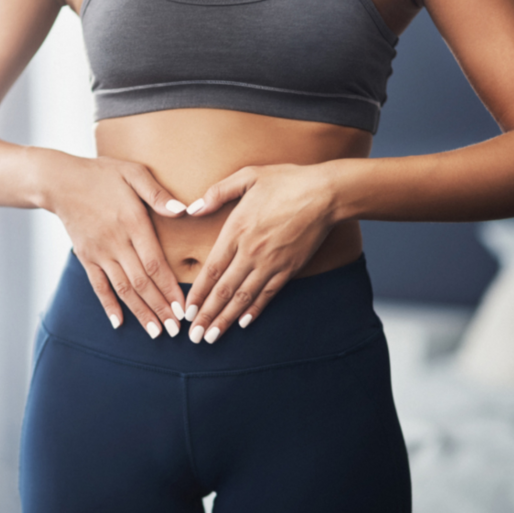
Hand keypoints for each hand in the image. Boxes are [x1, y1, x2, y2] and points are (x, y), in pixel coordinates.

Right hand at [40, 153, 189, 337]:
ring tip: (156, 332)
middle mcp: (116, 242)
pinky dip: (108, 305)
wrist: (60, 181)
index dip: (169, 288)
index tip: (183, 308)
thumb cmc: (101, 174)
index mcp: (132, 222)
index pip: (155, 263)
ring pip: (122, 288)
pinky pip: (98, 285)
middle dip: (160, 308)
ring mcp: (99, 252)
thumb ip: (158, 194)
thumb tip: (183, 210)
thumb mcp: (133, 173)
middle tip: (177, 330)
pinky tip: (118, 322)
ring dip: (140, 312)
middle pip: (141, 282)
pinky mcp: (86, 257)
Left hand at [182, 164, 338, 343]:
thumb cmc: (286, 181)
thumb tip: (193, 208)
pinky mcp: (289, 268)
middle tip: (194, 336)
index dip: (198, 293)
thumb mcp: (248, 176)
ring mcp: (272, 263)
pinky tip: (242, 323)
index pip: (212, 269)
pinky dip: (254, 310)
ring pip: (244, 297)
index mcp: (237, 230)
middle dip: (207, 315)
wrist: (327, 194)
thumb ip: (217, 193)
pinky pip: (268, 294)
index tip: (187, 311)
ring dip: (226, 319)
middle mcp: (252, 252)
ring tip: (212, 337)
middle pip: (224, 290)